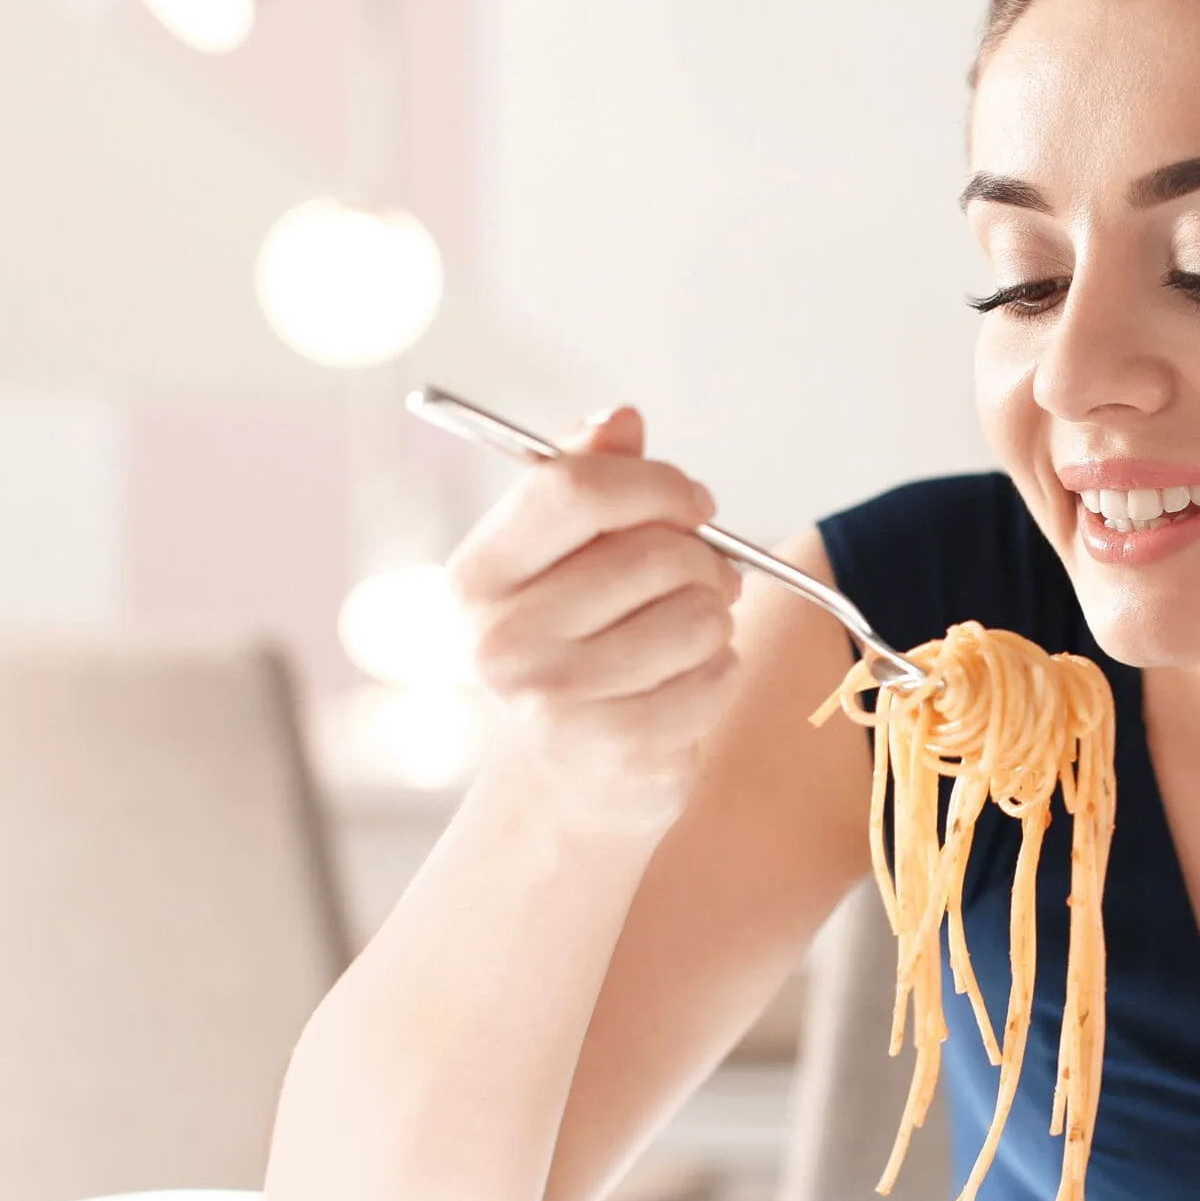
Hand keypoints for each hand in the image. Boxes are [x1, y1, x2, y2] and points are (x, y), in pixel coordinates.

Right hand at [448, 406, 740, 834]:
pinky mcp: (614, 748)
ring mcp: (553, 700)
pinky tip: (683, 688)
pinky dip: (720, 675)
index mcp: (479, 576)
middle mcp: (501, 639)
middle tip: (702, 580)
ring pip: (697, 614)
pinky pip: (716, 676)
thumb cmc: (582, 647)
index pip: (570, 490)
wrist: (571, 781)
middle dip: (702, 560)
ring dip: (714, 621)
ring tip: (684, 640)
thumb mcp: (570, 560)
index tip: (693, 500)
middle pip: (654, 553)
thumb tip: (619, 419)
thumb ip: (592, 480)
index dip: (654, 483)